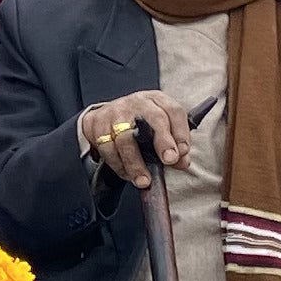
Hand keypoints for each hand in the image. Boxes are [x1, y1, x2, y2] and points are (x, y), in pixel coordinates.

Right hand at [78, 91, 197, 189]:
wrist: (106, 117)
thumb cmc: (140, 124)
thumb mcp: (160, 129)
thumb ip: (174, 146)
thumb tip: (182, 162)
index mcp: (157, 100)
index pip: (173, 111)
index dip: (181, 132)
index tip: (183, 152)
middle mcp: (138, 102)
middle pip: (154, 118)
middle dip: (163, 141)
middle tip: (169, 160)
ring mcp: (116, 111)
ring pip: (126, 137)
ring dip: (136, 162)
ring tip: (144, 180)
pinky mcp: (97, 123)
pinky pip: (107, 147)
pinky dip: (118, 165)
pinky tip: (127, 174)